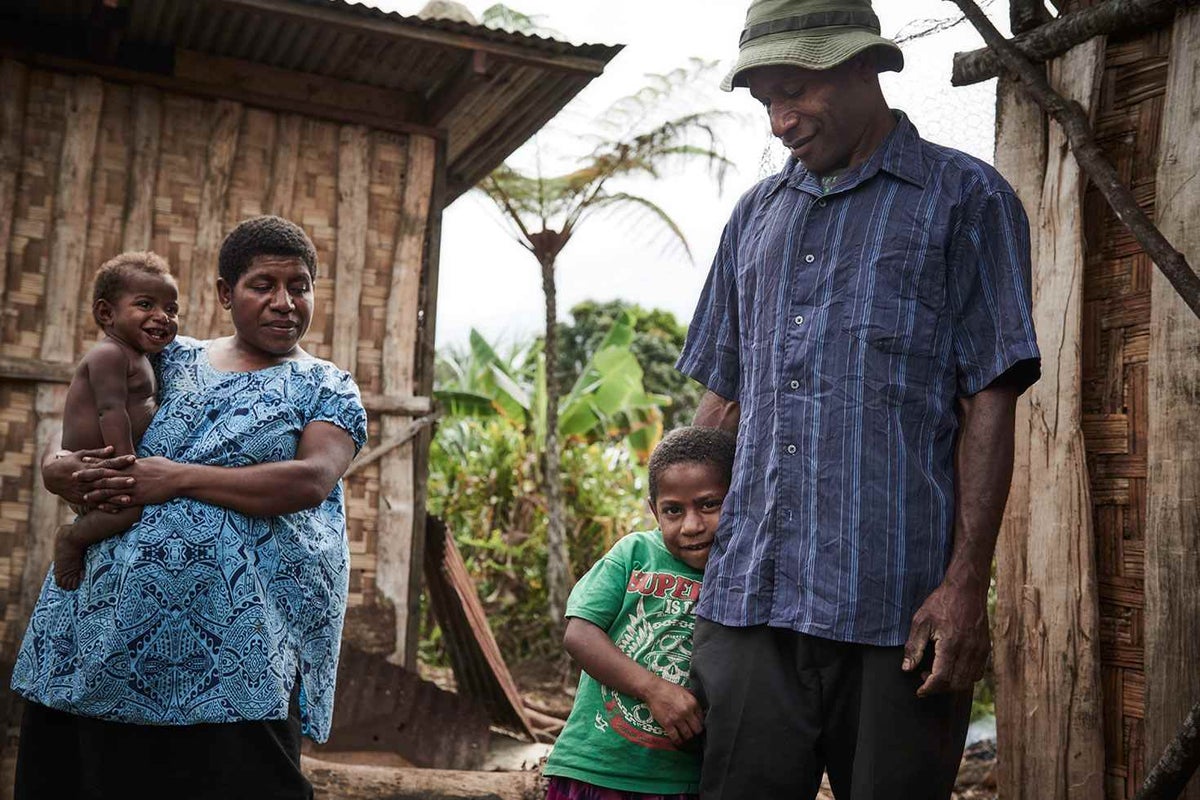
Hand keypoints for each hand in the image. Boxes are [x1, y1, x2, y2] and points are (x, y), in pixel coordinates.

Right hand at [42, 446, 135, 510]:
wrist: (50, 477)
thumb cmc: (69, 462)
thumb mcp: (80, 454)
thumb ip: (98, 453)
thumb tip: (113, 448)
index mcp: (86, 467)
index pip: (106, 463)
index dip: (119, 461)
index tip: (132, 458)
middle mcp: (86, 480)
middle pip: (104, 481)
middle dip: (119, 481)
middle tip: (134, 480)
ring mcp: (83, 491)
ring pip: (101, 494)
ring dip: (115, 497)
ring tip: (129, 499)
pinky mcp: (81, 500)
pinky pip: (95, 505)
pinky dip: (105, 507)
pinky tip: (117, 510)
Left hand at [79, 456, 182, 506]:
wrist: (179, 479)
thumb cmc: (167, 468)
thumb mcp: (152, 460)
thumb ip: (140, 462)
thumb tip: (134, 460)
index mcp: (132, 465)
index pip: (109, 462)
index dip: (95, 461)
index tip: (83, 459)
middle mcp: (129, 475)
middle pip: (104, 475)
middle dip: (88, 476)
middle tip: (73, 476)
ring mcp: (133, 487)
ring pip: (110, 490)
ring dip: (95, 493)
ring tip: (82, 496)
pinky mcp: (138, 498)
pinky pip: (121, 502)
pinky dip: (110, 505)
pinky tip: (101, 508)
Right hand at [644, 678, 703, 746]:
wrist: (653, 689)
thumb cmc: (669, 689)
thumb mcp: (685, 692)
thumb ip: (692, 703)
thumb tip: (698, 712)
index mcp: (692, 703)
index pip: (702, 719)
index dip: (700, 723)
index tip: (698, 726)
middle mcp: (686, 711)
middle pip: (697, 729)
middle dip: (695, 732)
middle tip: (693, 732)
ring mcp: (677, 718)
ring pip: (688, 735)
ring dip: (687, 737)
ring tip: (686, 737)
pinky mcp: (667, 723)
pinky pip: (675, 737)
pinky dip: (677, 740)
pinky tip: (678, 741)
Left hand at [902, 578, 989, 696]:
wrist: (967, 588)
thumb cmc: (941, 602)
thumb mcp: (921, 621)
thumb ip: (914, 647)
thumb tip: (907, 669)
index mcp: (951, 645)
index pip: (942, 679)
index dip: (929, 689)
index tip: (919, 691)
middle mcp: (969, 651)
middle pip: (956, 684)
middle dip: (938, 688)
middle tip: (924, 677)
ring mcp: (980, 651)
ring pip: (968, 681)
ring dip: (952, 684)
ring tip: (936, 672)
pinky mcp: (986, 648)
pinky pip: (978, 673)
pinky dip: (965, 677)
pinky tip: (952, 667)